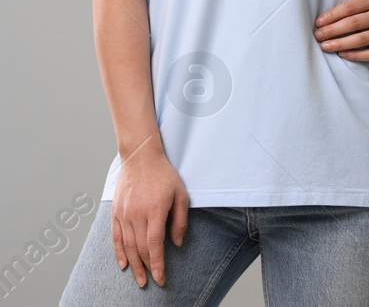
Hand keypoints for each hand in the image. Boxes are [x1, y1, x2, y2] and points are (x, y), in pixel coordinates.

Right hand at [110, 147, 187, 287]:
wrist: (141, 158)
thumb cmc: (164, 176)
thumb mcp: (181, 194)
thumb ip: (179, 220)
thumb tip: (177, 243)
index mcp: (154, 211)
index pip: (154, 244)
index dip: (157, 263)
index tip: (161, 277)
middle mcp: (136, 215)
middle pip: (140, 248)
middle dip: (146, 268)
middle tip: (151, 282)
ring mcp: (123, 214)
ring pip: (127, 246)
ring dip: (133, 265)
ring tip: (139, 278)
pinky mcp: (115, 213)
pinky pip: (115, 237)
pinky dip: (119, 253)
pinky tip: (123, 264)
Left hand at [313, 0, 368, 61]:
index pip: (350, 6)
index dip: (332, 15)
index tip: (318, 22)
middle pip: (354, 24)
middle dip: (332, 30)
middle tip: (318, 35)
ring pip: (361, 40)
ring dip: (339, 44)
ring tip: (325, 46)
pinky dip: (353, 55)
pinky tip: (341, 54)